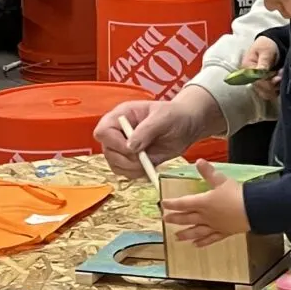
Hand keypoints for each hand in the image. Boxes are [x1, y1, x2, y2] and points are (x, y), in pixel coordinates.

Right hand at [95, 85, 218, 177]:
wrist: (187, 126)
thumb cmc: (175, 115)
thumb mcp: (164, 117)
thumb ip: (146, 130)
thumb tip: (130, 146)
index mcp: (121, 115)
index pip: (103, 131)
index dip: (114, 143)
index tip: (133, 149)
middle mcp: (118, 132)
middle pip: (107, 151)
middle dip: (126, 159)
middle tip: (145, 159)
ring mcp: (123, 147)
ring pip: (114, 164)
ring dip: (131, 169)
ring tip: (150, 162)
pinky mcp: (132, 160)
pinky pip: (125, 172)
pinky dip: (136, 174)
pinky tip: (150, 168)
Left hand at [160, 165, 248, 243]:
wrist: (253, 210)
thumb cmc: (237, 195)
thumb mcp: (222, 180)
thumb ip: (209, 172)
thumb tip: (199, 161)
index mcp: (203, 202)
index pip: (183, 203)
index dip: (172, 204)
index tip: (163, 204)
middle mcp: (206, 216)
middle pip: (187, 218)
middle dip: (175, 219)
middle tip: (165, 220)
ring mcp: (214, 226)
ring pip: (196, 231)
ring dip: (185, 234)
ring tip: (176, 237)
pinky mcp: (224, 232)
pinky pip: (211, 238)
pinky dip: (203, 242)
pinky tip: (196, 245)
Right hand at [237, 34, 280, 110]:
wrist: (273, 44)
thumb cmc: (267, 45)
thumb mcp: (265, 51)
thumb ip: (263, 62)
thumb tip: (260, 72)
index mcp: (246, 69)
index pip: (255, 81)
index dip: (267, 82)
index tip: (278, 77)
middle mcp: (250, 79)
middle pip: (260, 89)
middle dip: (273, 84)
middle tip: (282, 74)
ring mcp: (257, 83)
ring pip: (266, 94)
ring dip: (276, 88)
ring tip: (282, 75)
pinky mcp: (264, 86)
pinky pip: (270, 94)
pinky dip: (277, 90)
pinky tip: (282, 81)